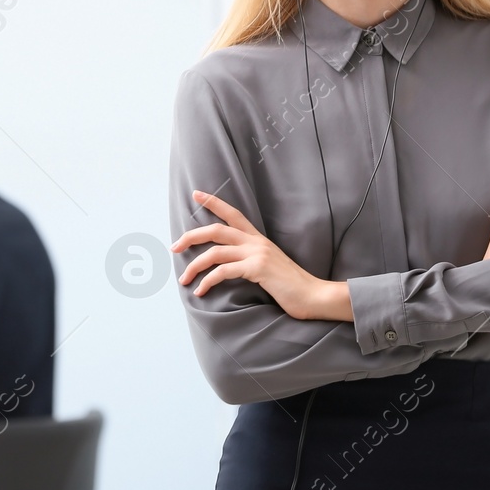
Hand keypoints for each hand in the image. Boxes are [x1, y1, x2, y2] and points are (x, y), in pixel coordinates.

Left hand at [171, 190, 351, 321]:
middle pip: (215, 230)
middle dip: (191, 236)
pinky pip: (223, 271)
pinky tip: (201, 291)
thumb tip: (229, 266)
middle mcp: (256, 242)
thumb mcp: (269, 267)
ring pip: (214, 252)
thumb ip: (251, 260)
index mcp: (258, 239)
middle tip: (174, 247)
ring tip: (183, 279)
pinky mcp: (258, 268)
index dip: (213, 202)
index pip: (233, 213)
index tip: (195, 194)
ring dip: (194, 266)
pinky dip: (208, 281)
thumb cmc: (291, 286)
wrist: (315, 296)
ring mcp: (257, 253)